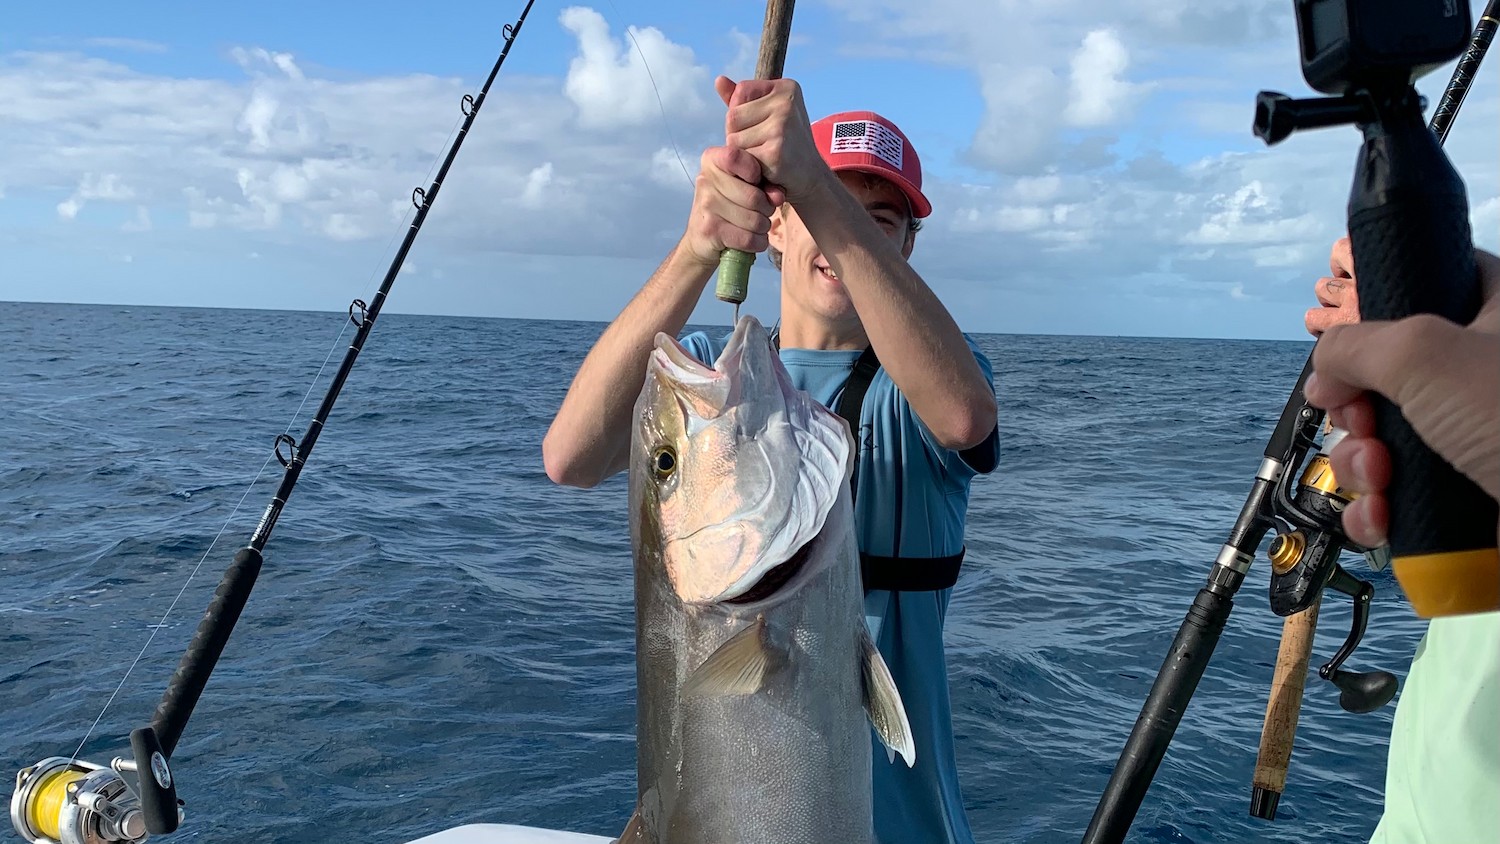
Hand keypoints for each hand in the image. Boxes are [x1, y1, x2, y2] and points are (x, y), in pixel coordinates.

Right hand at [678, 145, 778, 267]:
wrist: (701, 240)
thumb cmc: (729, 206)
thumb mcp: (745, 186)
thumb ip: (765, 184)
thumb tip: (778, 197)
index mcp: (712, 160)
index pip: (735, 156)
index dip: (754, 171)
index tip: (756, 182)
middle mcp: (705, 180)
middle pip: (754, 197)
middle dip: (766, 209)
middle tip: (762, 212)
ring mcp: (706, 205)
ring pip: (754, 220)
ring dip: (763, 228)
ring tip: (756, 227)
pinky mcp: (709, 230)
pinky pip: (748, 238)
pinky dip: (757, 242)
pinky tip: (753, 240)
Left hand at [715, 75, 827, 206]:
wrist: (812, 178)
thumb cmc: (787, 144)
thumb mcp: (768, 115)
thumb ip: (742, 99)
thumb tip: (719, 80)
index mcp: (786, 88)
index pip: (740, 92)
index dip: (741, 113)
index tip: (762, 126)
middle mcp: (786, 103)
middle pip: (732, 116)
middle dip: (739, 135)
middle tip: (763, 146)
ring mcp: (782, 127)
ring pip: (733, 139)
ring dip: (742, 153)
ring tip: (765, 157)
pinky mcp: (775, 152)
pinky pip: (740, 157)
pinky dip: (747, 168)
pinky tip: (766, 169)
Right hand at [1304, 249, 1499, 546]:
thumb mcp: (1426, 353)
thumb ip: (1356, 344)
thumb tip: (1326, 370)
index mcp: (1495, 313)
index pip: (1423, 288)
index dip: (1373, 317)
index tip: (1348, 355)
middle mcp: (1483, 370)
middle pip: (1387, 375)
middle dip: (1357, 411)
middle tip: (1366, 424)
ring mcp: (1475, 433)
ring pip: (1385, 439)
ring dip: (1361, 465)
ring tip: (1379, 479)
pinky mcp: (1466, 490)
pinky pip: (1399, 493)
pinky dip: (1377, 508)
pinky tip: (1382, 515)